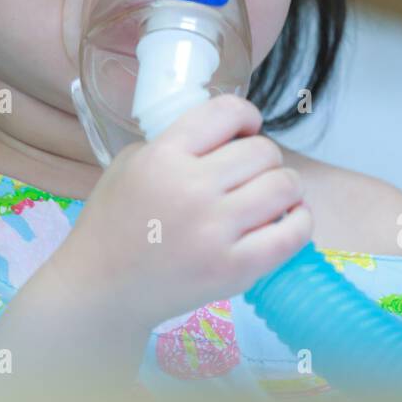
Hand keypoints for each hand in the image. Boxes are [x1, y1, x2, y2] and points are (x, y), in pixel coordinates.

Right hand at [49, 94, 312, 330]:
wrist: (101, 289)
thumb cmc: (113, 224)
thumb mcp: (130, 164)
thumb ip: (175, 143)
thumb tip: (229, 134)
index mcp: (162, 157)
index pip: (227, 112)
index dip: (246, 115)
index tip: (245, 128)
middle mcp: (192, 190)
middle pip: (263, 150)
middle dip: (264, 156)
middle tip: (252, 172)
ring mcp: (215, 232)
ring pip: (284, 186)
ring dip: (285, 186)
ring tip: (271, 195)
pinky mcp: (234, 270)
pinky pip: (292, 234)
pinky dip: (300, 221)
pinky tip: (287, 219)